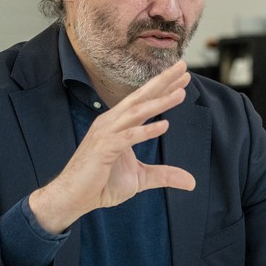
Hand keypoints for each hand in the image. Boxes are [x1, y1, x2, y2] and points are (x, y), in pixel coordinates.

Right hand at [29, 60, 195, 233]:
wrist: (73, 198)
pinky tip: (164, 125)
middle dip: (163, 81)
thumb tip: (192, 182)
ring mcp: (106, 133)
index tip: (184, 77)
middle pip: (141, 96)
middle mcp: (112, 123)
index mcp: (119, 124)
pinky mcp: (103, 149)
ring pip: (136, 112)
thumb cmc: (101, 185)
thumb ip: (165, 175)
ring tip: (180, 94)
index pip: (144, 101)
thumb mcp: (140, 179)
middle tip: (183, 66)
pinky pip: (128, 136)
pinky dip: (146, 131)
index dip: (164, 88)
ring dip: (159, 102)